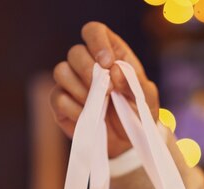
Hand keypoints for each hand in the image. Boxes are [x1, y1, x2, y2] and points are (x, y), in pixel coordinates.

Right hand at [50, 22, 159, 157]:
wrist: (128, 142)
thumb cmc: (138, 114)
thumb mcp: (145, 97)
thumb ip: (134, 82)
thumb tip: (114, 71)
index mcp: (109, 54)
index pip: (93, 31)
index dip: (97, 42)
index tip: (107, 62)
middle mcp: (87, 65)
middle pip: (74, 52)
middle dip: (89, 71)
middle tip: (108, 91)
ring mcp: (72, 84)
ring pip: (61, 71)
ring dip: (81, 90)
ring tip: (100, 105)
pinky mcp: (62, 104)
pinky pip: (58, 98)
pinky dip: (74, 109)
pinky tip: (90, 117)